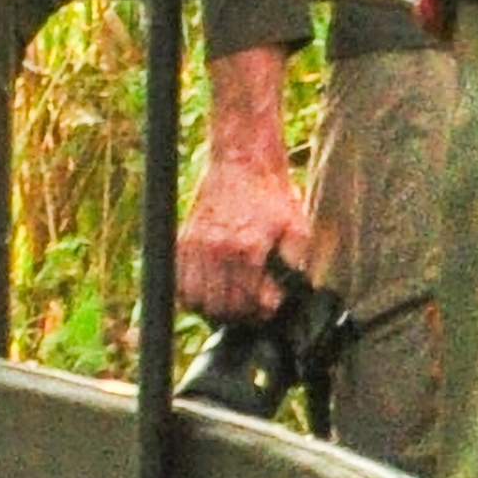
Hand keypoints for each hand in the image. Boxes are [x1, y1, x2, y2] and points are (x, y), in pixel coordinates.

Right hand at [178, 148, 316, 320]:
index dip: (259, 313)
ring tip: (230, 302)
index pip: (247, 303)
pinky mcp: (182, 242)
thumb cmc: (272, 196)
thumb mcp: (297, 227)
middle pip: (220, 308)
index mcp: (248, 249)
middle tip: (251, 308)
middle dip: (238, 314)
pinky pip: (179, 285)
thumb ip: (294, 265)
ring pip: (196, 301)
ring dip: (213, 309)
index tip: (267, 308)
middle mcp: (218, 250)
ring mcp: (196, 247)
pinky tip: (209, 290)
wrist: (242, 163)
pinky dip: (192, 296)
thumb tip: (280, 298)